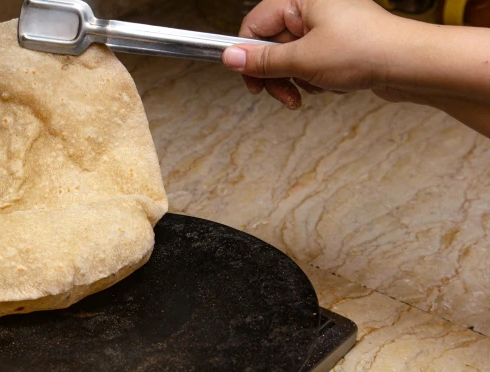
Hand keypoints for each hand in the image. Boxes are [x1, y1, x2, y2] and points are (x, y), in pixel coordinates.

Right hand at [220, 0, 489, 136]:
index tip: (251, 79)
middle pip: (273, 44)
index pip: (255, 24)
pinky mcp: (339, 44)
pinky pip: (311, 63)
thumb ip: (262, 60)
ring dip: (297, 80)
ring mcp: (328, 26)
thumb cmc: (366, 50)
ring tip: (314, 88)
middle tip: (283, 94)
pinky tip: (329, 85)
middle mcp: (314, 8)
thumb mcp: (302, 60)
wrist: (409, 65)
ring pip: (292, 58)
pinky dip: (315, 78)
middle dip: (277, 74)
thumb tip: (231, 56)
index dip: (248, 55)